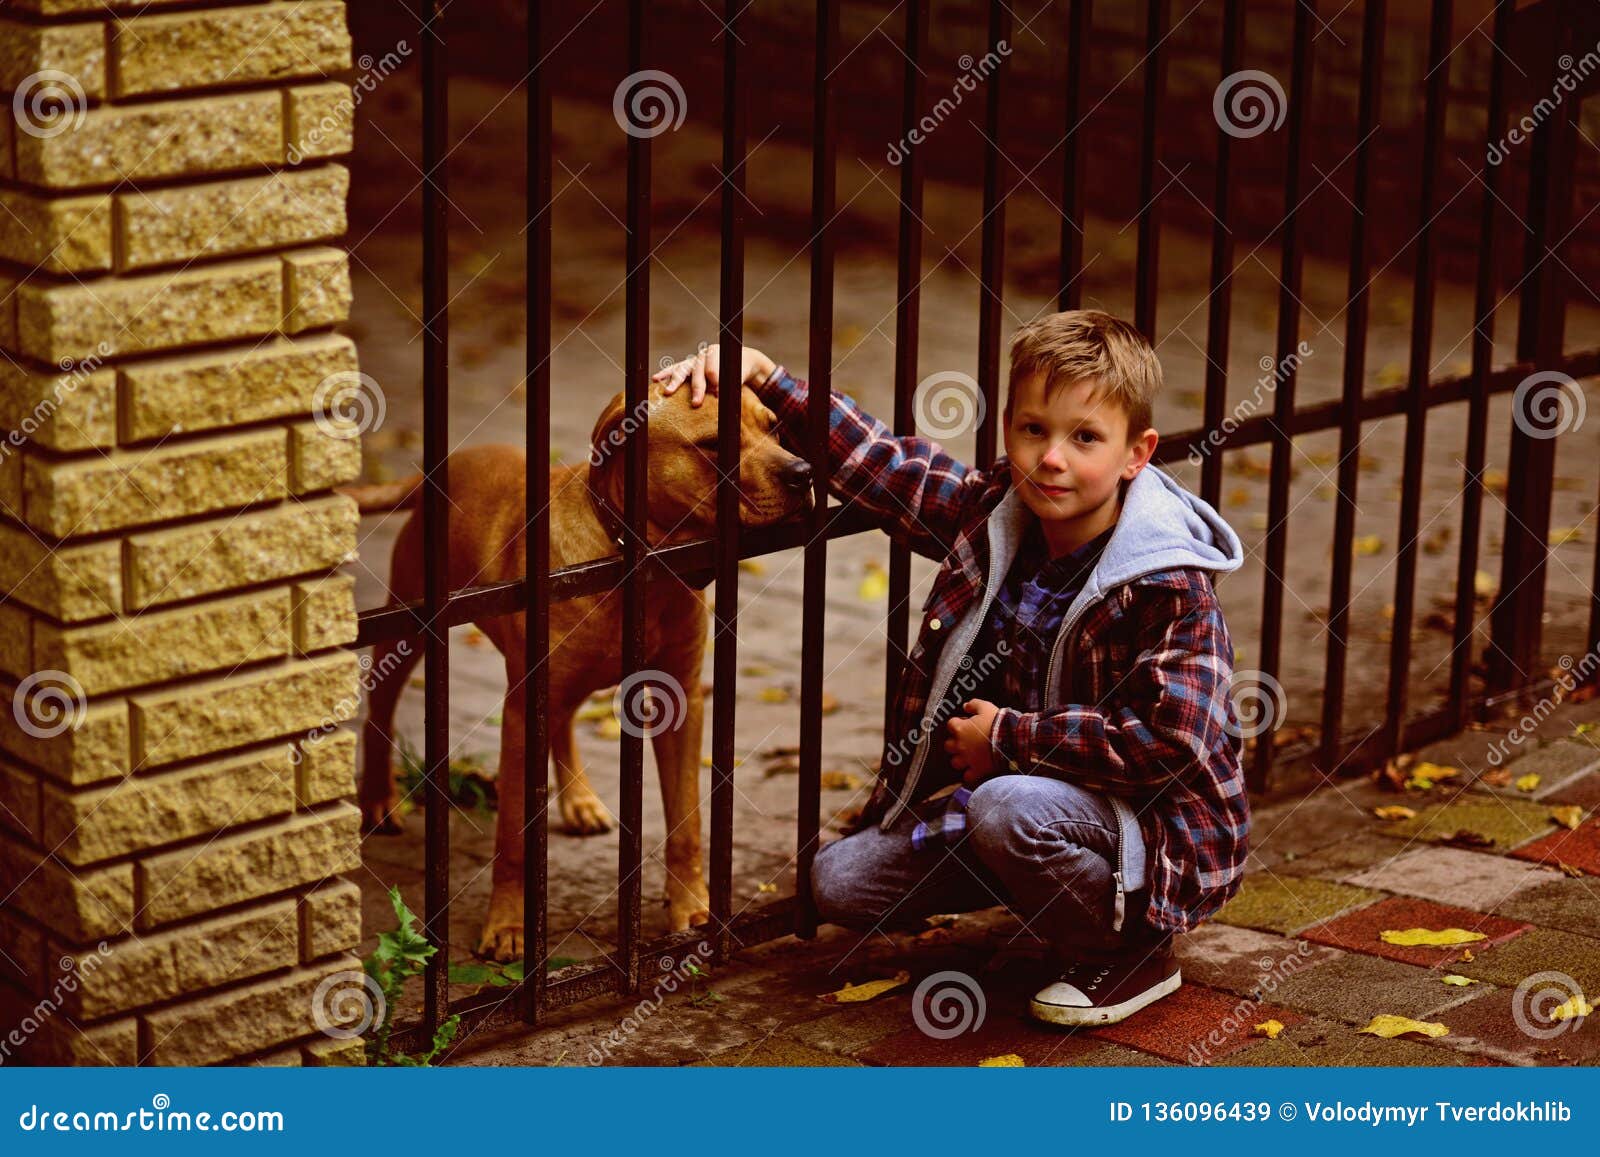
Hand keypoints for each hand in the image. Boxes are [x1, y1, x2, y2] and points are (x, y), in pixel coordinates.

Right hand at [653, 343, 775, 406]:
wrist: (740, 360)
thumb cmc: (739, 372)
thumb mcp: (738, 377)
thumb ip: (729, 385)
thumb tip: (718, 395)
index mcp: (718, 354)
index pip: (713, 370)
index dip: (716, 384)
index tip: (718, 395)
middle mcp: (704, 355)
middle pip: (698, 372)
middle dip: (697, 388)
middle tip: (696, 403)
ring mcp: (694, 359)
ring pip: (683, 369)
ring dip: (675, 382)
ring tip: (668, 392)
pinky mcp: (688, 365)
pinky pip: (675, 369)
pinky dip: (666, 374)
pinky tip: (655, 379)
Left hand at [943, 699, 1000, 787]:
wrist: (1012, 739)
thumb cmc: (998, 721)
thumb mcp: (986, 707)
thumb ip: (974, 704)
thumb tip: (965, 706)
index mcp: (960, 729)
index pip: (951, 724)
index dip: (958, 723)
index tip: (966, 723)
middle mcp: (960, 745)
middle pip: (948, 745)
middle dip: (955, 743)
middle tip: (965, 741)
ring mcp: (967, 760)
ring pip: (955, 762)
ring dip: (960, 759)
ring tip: (968, 757)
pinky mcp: (977, 771)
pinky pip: (967, 777)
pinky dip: (969, 775)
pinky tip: (975, 771)